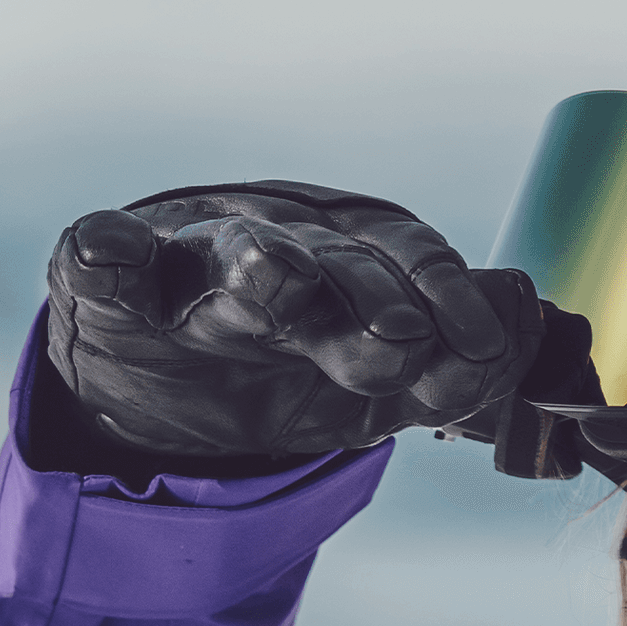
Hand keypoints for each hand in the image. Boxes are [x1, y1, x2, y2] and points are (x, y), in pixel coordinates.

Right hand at [46, 181, 544, 457]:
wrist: (170, 383)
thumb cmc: (291, 361)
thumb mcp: (378, 378)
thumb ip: (448, 369)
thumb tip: (521, 340)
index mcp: (348, 259)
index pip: (409, 264)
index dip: (449, 301)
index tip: (483, 348)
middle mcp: (281, 242)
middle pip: (334, 264)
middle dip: (372, 298)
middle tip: (402, 338)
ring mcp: (194, 261)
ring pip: (235, 255)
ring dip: (263, 265)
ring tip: (279, 277)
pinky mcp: (114, 285)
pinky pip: (105, 259)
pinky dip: (107, 252)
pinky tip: (111, 251)